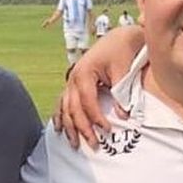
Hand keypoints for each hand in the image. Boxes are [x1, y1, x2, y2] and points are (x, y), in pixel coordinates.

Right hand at [54, 25, 140, 145]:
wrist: (118, 37)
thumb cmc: (122, 50)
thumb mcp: (124, 69)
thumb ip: (122, 93)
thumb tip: (123, 116)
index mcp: (84, 72)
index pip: (88, 102)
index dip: (96, 118)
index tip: (108, 130)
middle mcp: (73, 77)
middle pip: (73, 108)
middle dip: (82, 128)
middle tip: (94, 145)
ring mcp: (71, 81)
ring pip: (65, 108)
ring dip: (69, 127)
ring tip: (74, 145)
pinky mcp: (73, 84)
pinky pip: (63, 102)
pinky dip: (60, 116)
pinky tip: (58, 129)